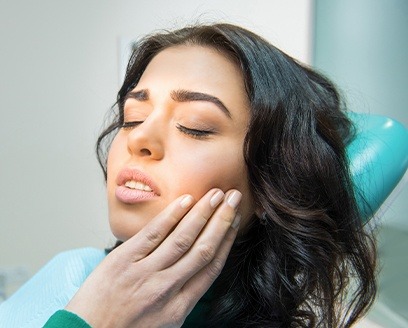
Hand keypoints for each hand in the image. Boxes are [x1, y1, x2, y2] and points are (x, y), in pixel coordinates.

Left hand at [65, 188, 241, 327]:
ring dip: (203, 213)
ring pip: (183, 238)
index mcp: (179, 307)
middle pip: (203, 248)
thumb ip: (181, 297)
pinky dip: (171, 215)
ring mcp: (145, 273)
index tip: (234, 221)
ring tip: (216, 194)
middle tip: (234, 198)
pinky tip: (185, 200)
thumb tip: (197, 269)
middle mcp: (167, 289)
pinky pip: (153, 233)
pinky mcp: (123, 260)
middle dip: (222, 220)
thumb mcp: (162, 323)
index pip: (211, 267)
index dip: (227, 241)